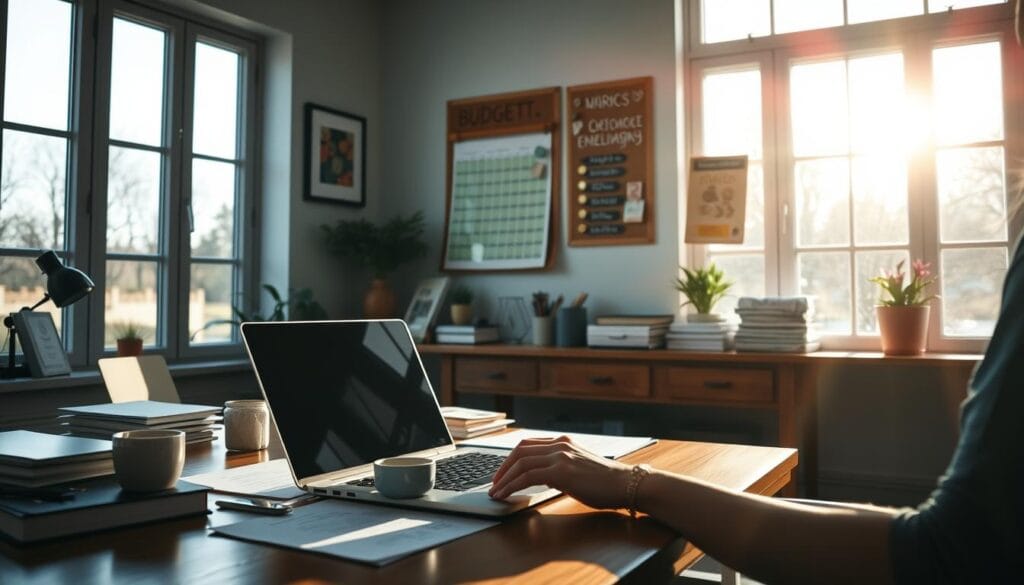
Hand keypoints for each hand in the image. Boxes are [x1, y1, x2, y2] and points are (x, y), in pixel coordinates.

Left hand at [488, 436, 632, 509]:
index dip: (511, 458)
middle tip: (494, 483)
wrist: (626, 484)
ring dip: (504, 479)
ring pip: (520, 463)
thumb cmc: (606, 483)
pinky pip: (527, 476)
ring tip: (495, 492)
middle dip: (502, 468)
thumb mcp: (579, 468)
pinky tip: (506, 494)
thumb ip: (561, 467)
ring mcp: (560, 456)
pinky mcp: (561, 471)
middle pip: (520, 451)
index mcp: (563, 442)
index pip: (528, 444)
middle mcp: (560, 445)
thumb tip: (542, 477)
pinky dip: (512, 485)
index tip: (502, 472)